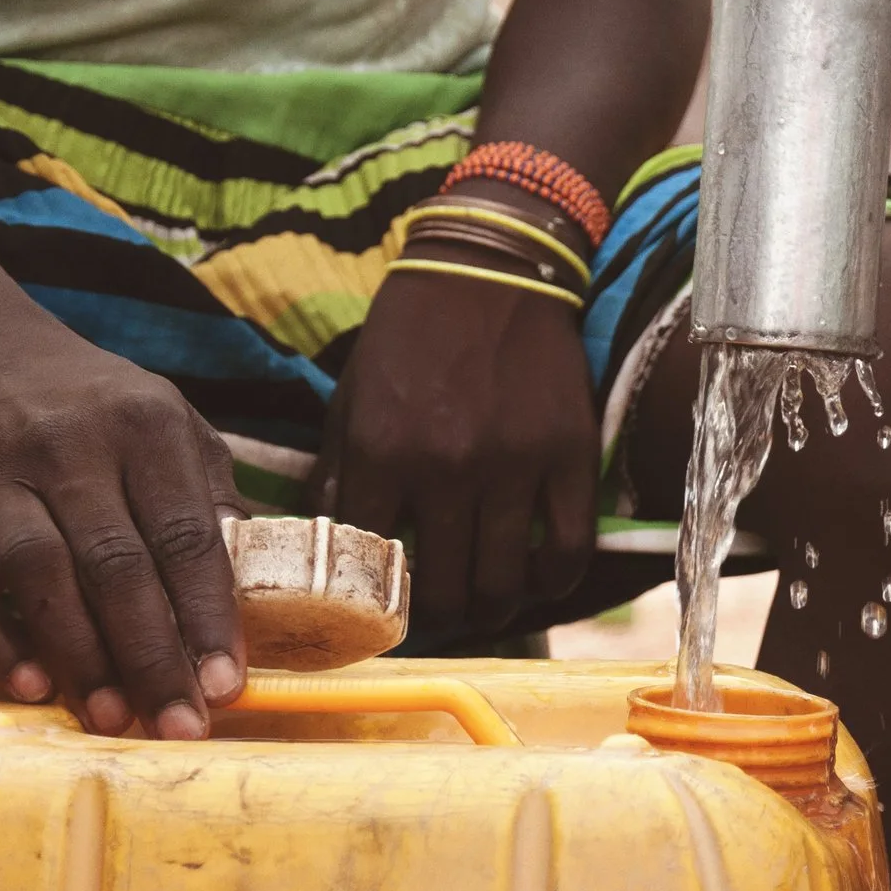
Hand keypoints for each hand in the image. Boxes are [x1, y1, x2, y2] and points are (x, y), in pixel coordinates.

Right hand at [0, 318, 246, 737]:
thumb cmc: (94, 408)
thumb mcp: (168, 424)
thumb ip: (211, 498)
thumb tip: (262, 588)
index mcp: (144, 426)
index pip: (186, 533)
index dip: (207, 614)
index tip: (226, 683)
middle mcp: (69, 448)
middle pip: (117, 565)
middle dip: (152, 656)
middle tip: (178, 727)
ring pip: (41, 576)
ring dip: (80, 656)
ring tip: (113, 719)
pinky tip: (27, 685)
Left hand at [320, 260, 597, 635]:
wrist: (488, 269)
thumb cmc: (410, 335)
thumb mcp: (350, 398)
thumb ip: (335, 476)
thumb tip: (321, 550)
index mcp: (380, 452)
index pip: (369, 569)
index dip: (373, 606)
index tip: (380, 613)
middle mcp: (446, 467)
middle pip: (444, 594)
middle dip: (437, 620)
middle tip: (438, 615)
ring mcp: (514, 465)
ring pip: (504, 586)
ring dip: (492, 613)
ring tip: (484, 607)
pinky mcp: (569, 456)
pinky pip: (568, 551)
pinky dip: (553, 583)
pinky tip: (536, 580)